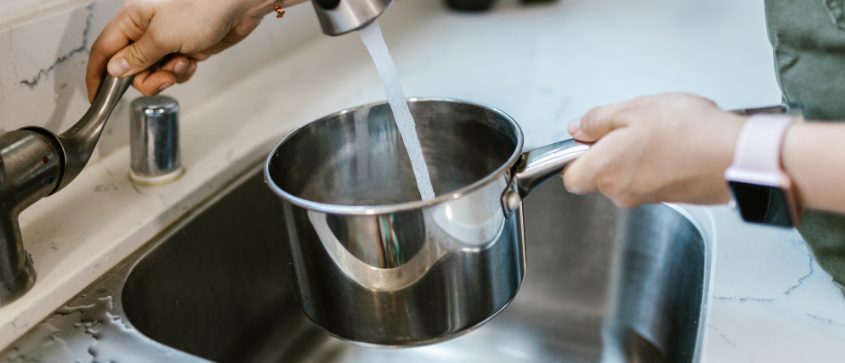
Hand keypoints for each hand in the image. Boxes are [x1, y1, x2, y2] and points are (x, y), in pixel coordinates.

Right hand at [86, 0, 307, 100]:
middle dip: (147, 78)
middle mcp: (146, 29)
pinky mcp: (185, 48)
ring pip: (154, 72)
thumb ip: (137, 56)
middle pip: (131, 67)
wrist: (239, 6)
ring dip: (168, 75)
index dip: (98, 75)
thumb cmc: (203, 8)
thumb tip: (115, 70)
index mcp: (132, 19)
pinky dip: (182, 72)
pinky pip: (173, 70)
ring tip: (183, 63)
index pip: (104, 50)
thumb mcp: (163, 36)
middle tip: (164, 76)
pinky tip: (192, 61)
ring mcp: (167, 40)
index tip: (97, 97)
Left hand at [562, 93, 745, 207]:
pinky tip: (678, 144)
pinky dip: (659, 163)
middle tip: (633, 126)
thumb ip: (597, 121)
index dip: (576, 155)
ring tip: (662, 132)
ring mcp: (646, 198)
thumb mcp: (634, 109)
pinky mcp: (670, 198)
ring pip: (627, 176)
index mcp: (605, 171)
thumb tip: (578, 128)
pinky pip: (652, 179)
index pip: (570, 176)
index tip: (589, 138)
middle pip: (600, 175)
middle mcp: (622, 192)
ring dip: (637, 155)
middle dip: (610, 151)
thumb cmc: (689, 133)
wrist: (737, 156)